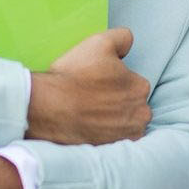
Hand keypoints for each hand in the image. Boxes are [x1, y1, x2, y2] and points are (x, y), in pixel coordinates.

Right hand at [27, 27, 150, 143]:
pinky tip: (89, 127)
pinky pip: (115, 140)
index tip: (97, 82)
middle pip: (131, 104)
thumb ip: (122, 38)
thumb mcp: (99, 43)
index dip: (114, 81)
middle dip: (117, 101)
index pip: (133, 82)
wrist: (48, 108)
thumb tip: (129, 43)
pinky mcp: (113, 150)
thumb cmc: (74, 76)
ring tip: (89, 113)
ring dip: (113, 119)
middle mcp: (140, 114)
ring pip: (124, 123)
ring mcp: (127, 134)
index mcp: (140, 87)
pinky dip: (106, 135)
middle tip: (92, 98)